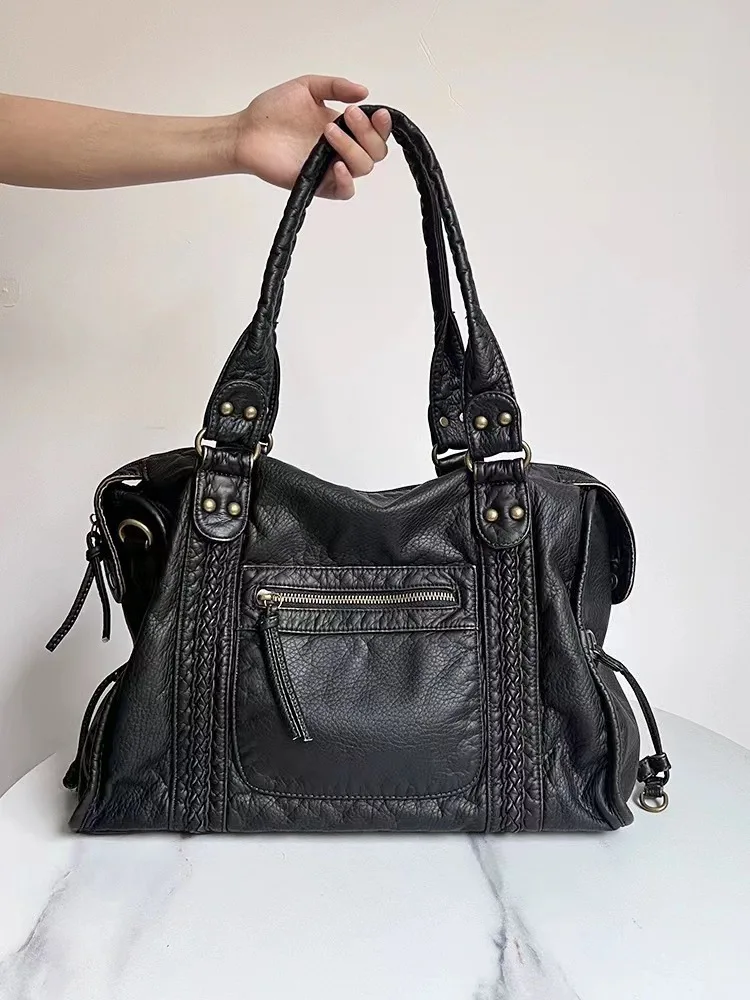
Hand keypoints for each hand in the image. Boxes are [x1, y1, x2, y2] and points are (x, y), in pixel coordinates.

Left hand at [233, 76, 390, 199]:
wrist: (247, 131)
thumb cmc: (273, 111)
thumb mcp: (307, 87)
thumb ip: (336, 87)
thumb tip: (364, 92)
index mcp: (344, 127)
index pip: (375, 132)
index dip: (381, 125)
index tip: (375, 112)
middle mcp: (342, 149)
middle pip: (375, 152)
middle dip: (368, 133)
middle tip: (348, 115)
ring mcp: (331, 168)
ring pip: (362, 168)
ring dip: (352, 148)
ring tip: (328, 131)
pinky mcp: (318, 185)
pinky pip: (344, 191)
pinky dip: (346, 180)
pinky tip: (337, 166)